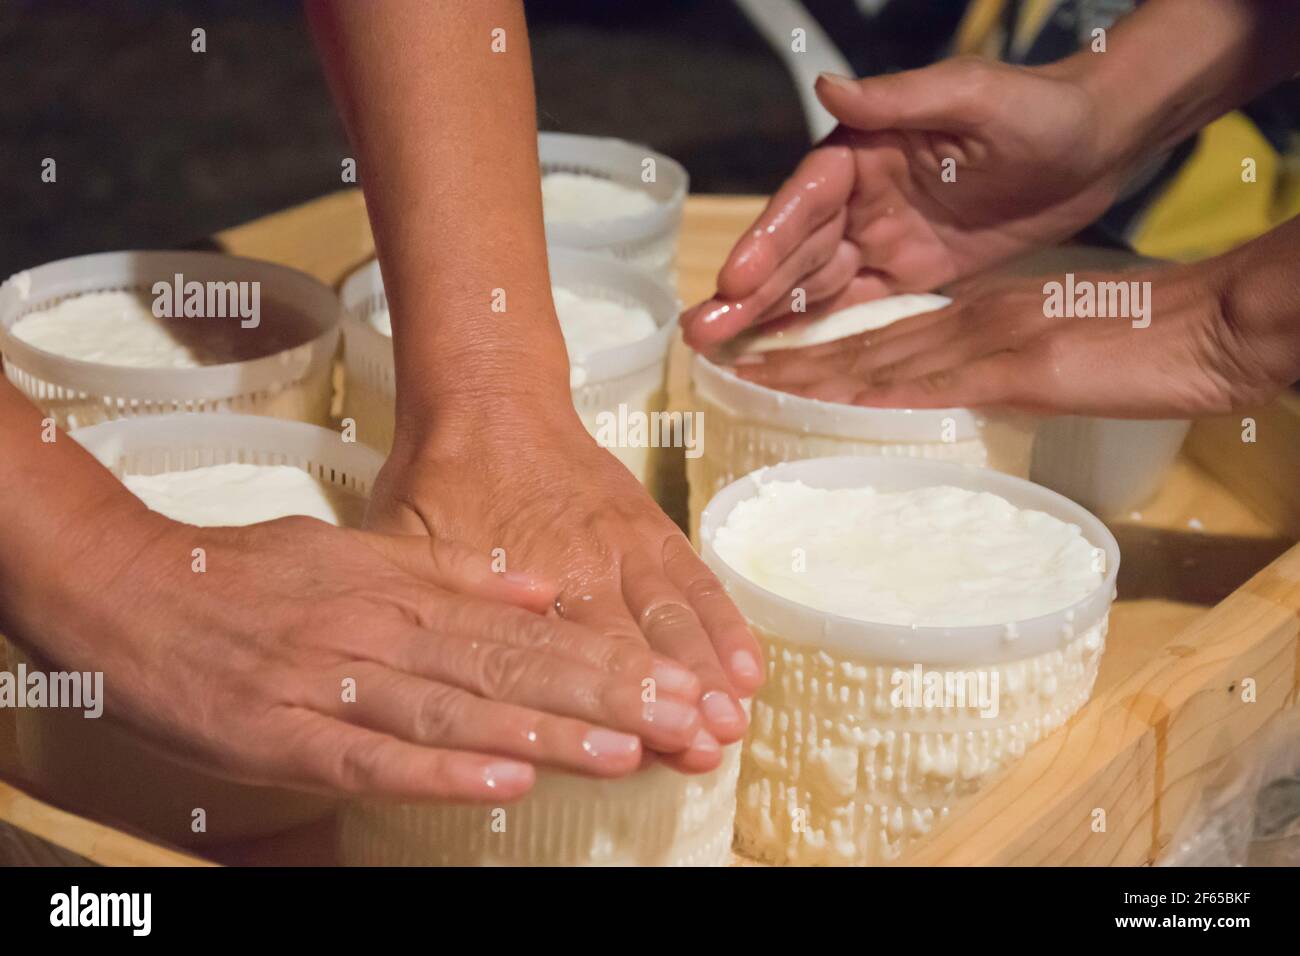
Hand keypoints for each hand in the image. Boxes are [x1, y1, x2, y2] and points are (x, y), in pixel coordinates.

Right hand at [13, 508, 711, 802]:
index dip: (605, 656)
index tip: (673, 679)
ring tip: (624, 753)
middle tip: (680, 720)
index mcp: (405, 588)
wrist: (132, 588)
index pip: (525, 627)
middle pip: (509, 667)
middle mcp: (384, 631)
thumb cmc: (251, 575)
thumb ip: (452, 570)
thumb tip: (541, 586)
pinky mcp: (283, 734)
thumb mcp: (358, 550)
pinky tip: (504, 781)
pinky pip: (372, 759)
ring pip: (456, 709)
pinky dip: (440, 770)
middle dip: (602, 697)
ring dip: (544, 733)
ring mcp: (335, 683)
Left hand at [367, 412, 764, 772]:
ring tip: (734, 721)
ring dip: (708, 670)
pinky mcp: (652, 528)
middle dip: (671, 702)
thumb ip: (426, 603)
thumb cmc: (441, 479)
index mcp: (522, 576)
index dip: (605, 707)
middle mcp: (585, 565)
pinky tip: (751, 667)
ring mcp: (626, 546)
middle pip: (635, 645)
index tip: (637, 753)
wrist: (491, 401)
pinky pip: (698, 579)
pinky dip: (727, 623)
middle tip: (704, 751)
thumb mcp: (405, 540)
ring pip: (675, 616)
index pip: (570, 657)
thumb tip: (424, 671)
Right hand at [681, 56, 1132, 347]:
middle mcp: (862, 196)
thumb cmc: (1040, 108)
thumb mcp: (973, 94)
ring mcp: (884, 237)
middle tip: (699, 332)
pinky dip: (818, 331)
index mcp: (865, 151)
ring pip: (815, 284)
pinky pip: (857, 307)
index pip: (804, 199)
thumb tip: (828, 89)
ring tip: (719, 351)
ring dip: (767, 317)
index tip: (733, 277)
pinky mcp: (912, 271)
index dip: (767, 239)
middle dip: (747, 292)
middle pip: (796, 250)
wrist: (1100, 143)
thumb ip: (900, 99)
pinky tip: (781, 357)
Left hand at [730, 249, 1299, 417]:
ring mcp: (983, 342)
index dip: (820, 356)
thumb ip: (1000, 378)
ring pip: (875, 359)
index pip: (881, 340)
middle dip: (792, 362)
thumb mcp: (1054, 360)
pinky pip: (925, 383)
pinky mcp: (1009, 366)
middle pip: (860, 346)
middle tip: (729, 369)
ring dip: (807, 375)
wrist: (1201, 327)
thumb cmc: (1141, 350)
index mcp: (976, 321)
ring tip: (749, 383)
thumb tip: (959, 405)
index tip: (770, 368)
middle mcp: (965, 324)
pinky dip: (868, 393)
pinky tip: (824, 403)